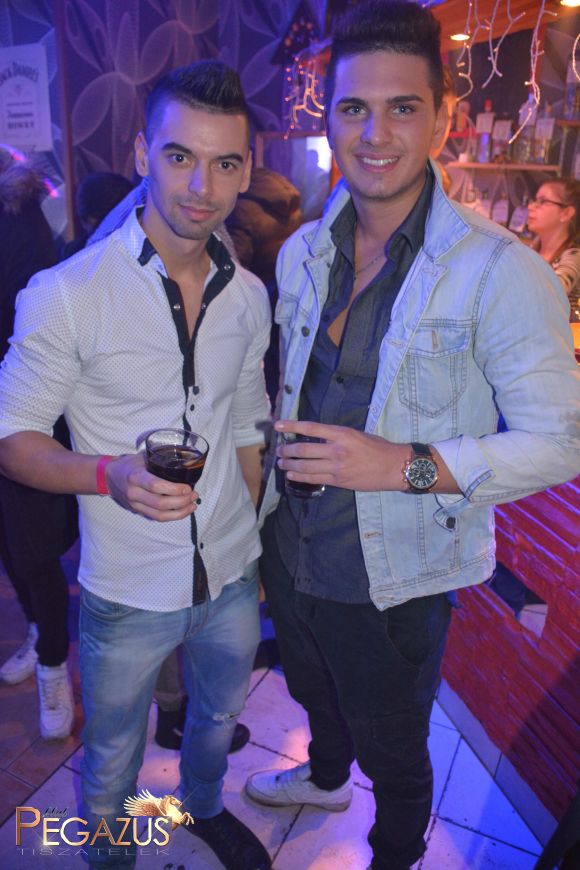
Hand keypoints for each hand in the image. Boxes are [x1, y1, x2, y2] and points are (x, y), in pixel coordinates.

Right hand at [105, 453, 198, 520]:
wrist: (109, 477)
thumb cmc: (129, 464)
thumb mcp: (142, 458)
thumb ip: (160, 460)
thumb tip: (185, 460)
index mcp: (135, 477)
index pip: (155, 486)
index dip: (173, 489)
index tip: (187, 487)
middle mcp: (134, 493)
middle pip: (160, 503)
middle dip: (181, 502)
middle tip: (194, 495)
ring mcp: (135, 505)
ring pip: (159, 515)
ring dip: (179, 512)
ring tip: (193, 505)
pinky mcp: (138, 511)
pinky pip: (156, 518)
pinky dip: (172, 516)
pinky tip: (183, 511)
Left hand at [275, 420, 408, 491]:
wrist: (393, 467)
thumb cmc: (377, 447)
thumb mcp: (356, 434)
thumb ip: (336, 436)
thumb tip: (316, 437)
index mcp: (342, 434)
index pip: (311, 428)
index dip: (291, 426)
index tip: (278, 425)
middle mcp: (337, 450)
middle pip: (304, 449)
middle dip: (288, 450)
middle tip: (279, 450)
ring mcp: (336, 467)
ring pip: (306, 467)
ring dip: (290, 465)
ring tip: (281, 464)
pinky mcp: (338, 481)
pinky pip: (314, 479)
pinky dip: (300, 477)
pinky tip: (291, 475)